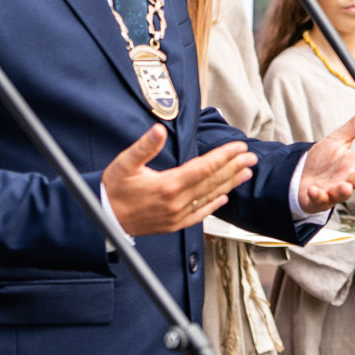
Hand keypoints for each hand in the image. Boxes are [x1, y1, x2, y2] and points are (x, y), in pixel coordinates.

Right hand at [103, 125, 255, 236]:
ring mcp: (176, 216)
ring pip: (210, 197)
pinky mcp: (173, 224)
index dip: (224, 156)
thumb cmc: (112, 190)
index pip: (204, 167)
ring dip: (230, 184)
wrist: (102, 219)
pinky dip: (214, 205)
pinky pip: (199, 215)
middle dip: (234, 167)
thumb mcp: (124, 163)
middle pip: (212, 182)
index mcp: (168, 185)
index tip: (239, 147)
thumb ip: (144, 146)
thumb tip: (157, 130)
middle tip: (251, 157)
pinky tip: (224, 198)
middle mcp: (176, 202)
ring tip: (246, 173)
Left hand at [298, 106, 354, 214]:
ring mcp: (333, 190)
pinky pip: (318, 198)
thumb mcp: (337, 139)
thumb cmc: (322, 161)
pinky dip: (317, 194)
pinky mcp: (317, 199)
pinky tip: (314, 189)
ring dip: (344, 191)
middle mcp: (347, 178)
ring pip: (342, 192)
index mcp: (354, 163)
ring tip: (347, 186)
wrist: (299, 177)